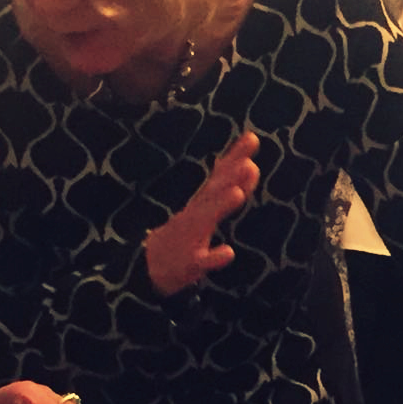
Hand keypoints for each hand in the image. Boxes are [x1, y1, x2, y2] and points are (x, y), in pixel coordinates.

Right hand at [145, 130, 259, 296]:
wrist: (149, 266)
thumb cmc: (185, 234)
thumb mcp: (206, 208)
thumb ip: (228, 188)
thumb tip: (252, 166)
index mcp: (202, 203)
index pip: (220, 177)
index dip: (235, 158)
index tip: (253, 138)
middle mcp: (196, 216)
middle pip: (214, 193)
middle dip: (230, 178)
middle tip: (249, 163)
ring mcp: (190, 238)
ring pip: (205, 220)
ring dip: (221, 206)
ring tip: (237, 194)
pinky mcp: (189, 264)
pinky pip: (201, 261)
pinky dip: (214, 258)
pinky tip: (228, 253)